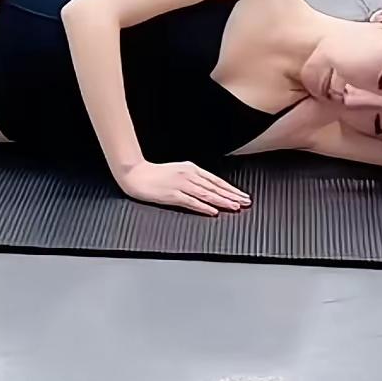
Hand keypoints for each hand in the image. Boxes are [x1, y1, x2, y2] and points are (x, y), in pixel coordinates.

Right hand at [119, 159, 250, 214]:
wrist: (135, 174)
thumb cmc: (155, 174)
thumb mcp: (177, 171)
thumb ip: (193, 178)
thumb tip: (208, 187)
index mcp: (191, 169)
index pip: (216, 181)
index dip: (231, 189)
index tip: (242, 195)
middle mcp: (188, 175)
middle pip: (215, 187)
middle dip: (232, 195)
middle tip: (245, 202)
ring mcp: (181, 185)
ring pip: (206, 194)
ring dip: (222, 201)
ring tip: (235, 207)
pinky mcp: (172, 194)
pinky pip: (191, 201)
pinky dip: (204, 206)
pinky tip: (213, 211)